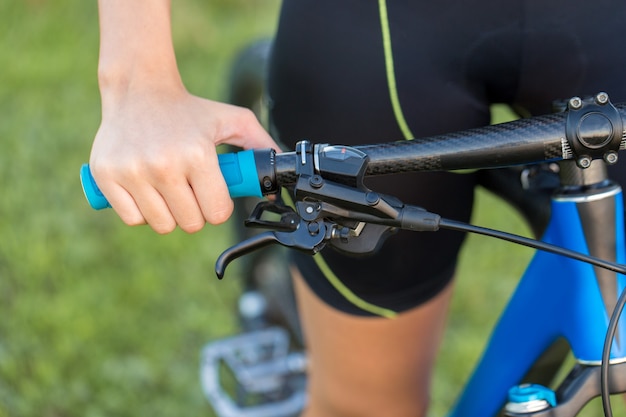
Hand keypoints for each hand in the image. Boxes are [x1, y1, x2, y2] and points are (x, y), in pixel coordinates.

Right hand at [89, 84, 278, 233]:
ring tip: (169, 189)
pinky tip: (147, 190)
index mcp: (197, 154)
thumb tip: (277, 176)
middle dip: (195, 212)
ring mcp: (132, 171)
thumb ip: (260, 145)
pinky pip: (132, 218)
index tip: (212, 195)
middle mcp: (163, 164)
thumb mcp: (232, 120)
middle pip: (190, 223)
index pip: (217, 212)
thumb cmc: (190, 110)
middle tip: (190, 191)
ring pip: (161, 224)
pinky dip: (142, 212)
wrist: (140, 91)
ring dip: (169, 213)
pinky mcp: (106, 176)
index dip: (218, 207)